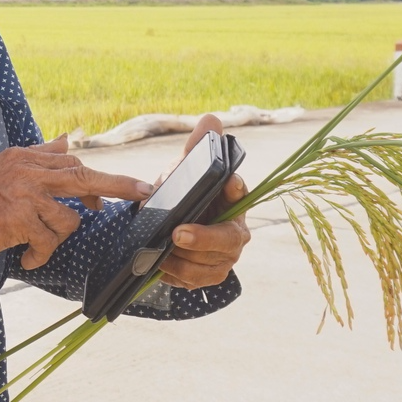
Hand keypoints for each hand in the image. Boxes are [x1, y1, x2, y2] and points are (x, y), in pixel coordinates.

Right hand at [0, 139, 149, 290]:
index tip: (121, 188)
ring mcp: (24, 194)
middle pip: (82, 176)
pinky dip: (39, 254)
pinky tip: (24, 257)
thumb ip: (36, 155)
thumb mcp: (1, 167)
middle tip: (144, 191)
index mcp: (23, 158)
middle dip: (117, 185)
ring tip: (32, 246)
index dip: (97, 178)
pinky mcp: (20, 218)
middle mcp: (26, 171)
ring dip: (54, 239)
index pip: (69, 161)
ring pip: (66, 220)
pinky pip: (47, 241)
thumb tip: (67, 139)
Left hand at [157, 117, 251, 289]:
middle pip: (229, 239)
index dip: (235, 189)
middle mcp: (236, 231)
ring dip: (184, 260)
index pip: (241, 193)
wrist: (166, 226)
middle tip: (178, 233)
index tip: (228, 182)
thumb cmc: (182, 195)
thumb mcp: (184, 172)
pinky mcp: (210, 275)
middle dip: (204, 237)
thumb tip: (211, 120)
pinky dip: (176, 275)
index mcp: (234, 201)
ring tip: (160, 252)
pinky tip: (160, 267)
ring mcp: (225, 256)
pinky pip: (196, 281)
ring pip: (211, 265)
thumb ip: (196, 149)